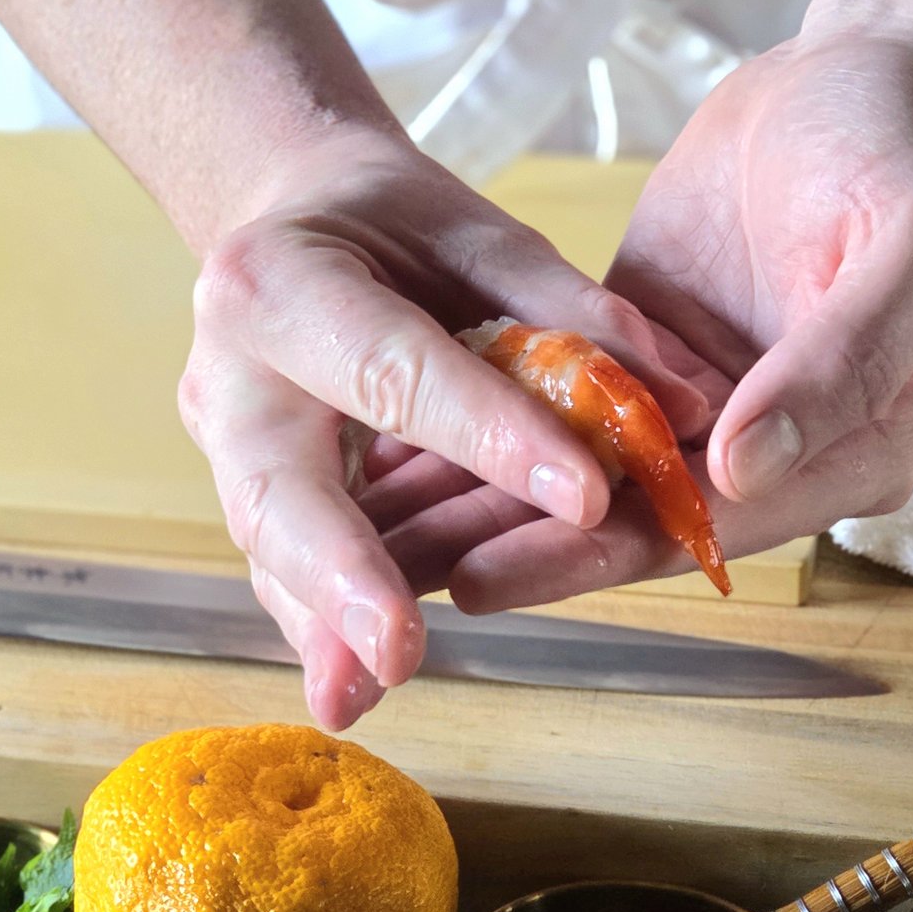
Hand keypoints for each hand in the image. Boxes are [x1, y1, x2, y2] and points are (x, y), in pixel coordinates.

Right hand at [178, 125, 715, 728]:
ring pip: (271, 546)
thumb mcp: (479, 234)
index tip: (586, 496)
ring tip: (360, 695)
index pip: (399, 370)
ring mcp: (222, 442)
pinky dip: (319, 624)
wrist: (288, 217)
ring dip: (322, 625)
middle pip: (284, 486)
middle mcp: (230, 371)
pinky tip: (350, 684)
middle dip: (342, 573)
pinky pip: (279, 565)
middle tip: (400, 648)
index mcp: (282, 279)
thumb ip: (571, 314)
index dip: (493, 437)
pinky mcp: (242, 490)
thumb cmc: (391, 223)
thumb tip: (690, 405)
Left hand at [388, 33, 912, 610]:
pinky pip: (556, 402)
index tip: (489, 575)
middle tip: (387, 578)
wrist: (876, 66)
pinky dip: (482, 424)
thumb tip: (741, 469)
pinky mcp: (644, 356)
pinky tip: (388, 446)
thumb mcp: (910, 242)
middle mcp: (776, 452)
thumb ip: (842, 361)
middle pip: (627, 518)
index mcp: (854, 449)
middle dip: (507, 546)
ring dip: (479, 502)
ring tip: (362, 538)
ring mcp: (705, 408)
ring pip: (581, 472)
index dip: (593, 552)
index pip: (708, 524)